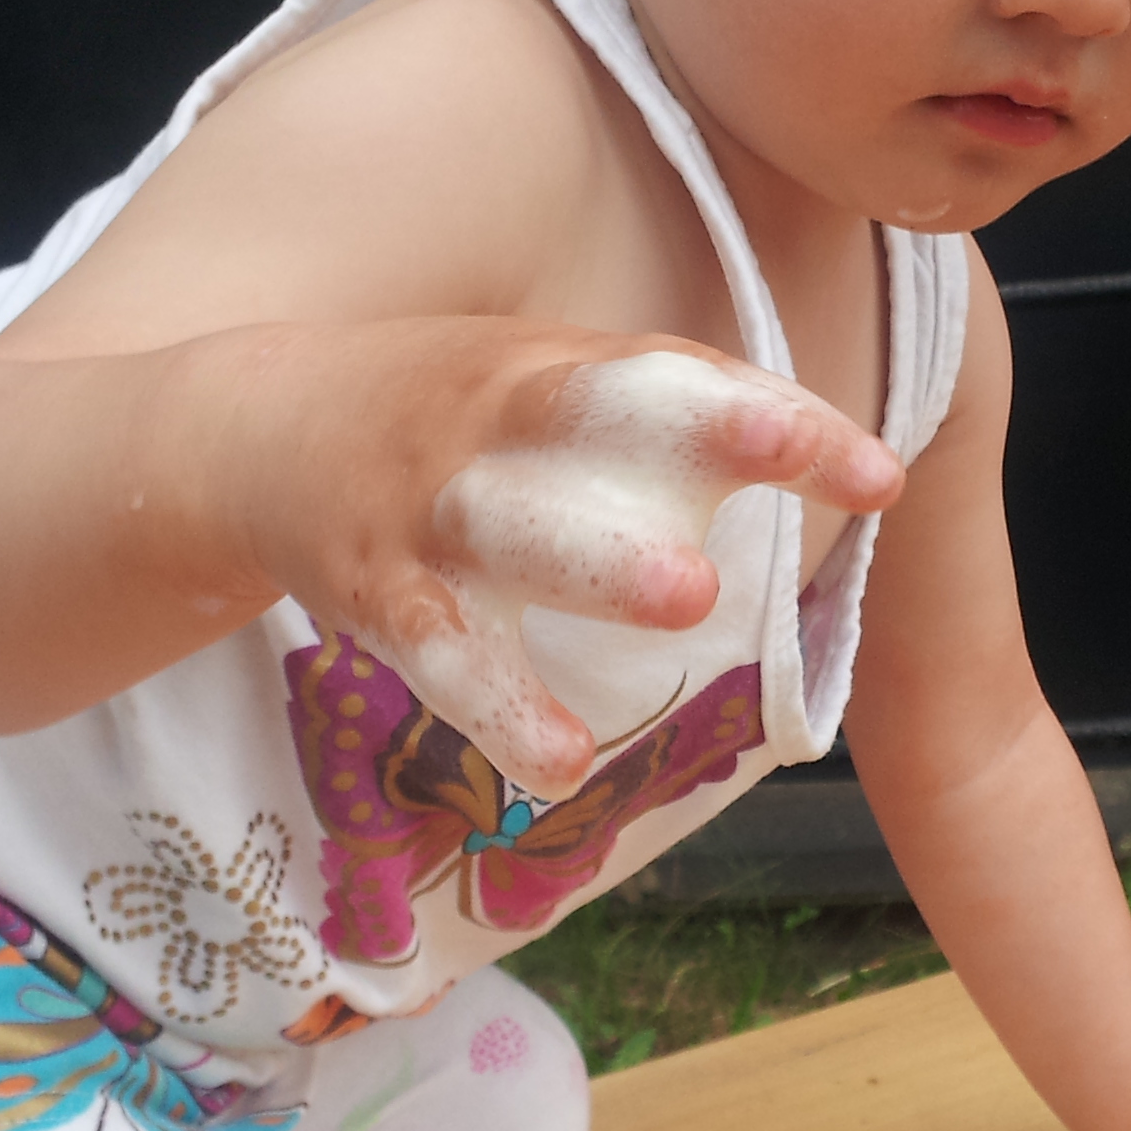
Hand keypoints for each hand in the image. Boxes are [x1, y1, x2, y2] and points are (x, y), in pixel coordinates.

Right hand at [242, 324, 900, 800]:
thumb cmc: (449, 417)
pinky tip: (563, 763)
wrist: (252, 429)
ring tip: (691, 601)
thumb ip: (681, 414)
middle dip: (692, 430)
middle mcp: (497, 421)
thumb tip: (848, 458)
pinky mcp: (379, 592)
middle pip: (594, 414)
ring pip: (516, 528)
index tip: (878, 472)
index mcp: (558, 366)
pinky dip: (499, 707)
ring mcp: (433, 507)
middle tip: (781, 456)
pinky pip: (443, 652)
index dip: (778, 419)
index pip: (681, 377)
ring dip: (601, 562)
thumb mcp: (555, 382)